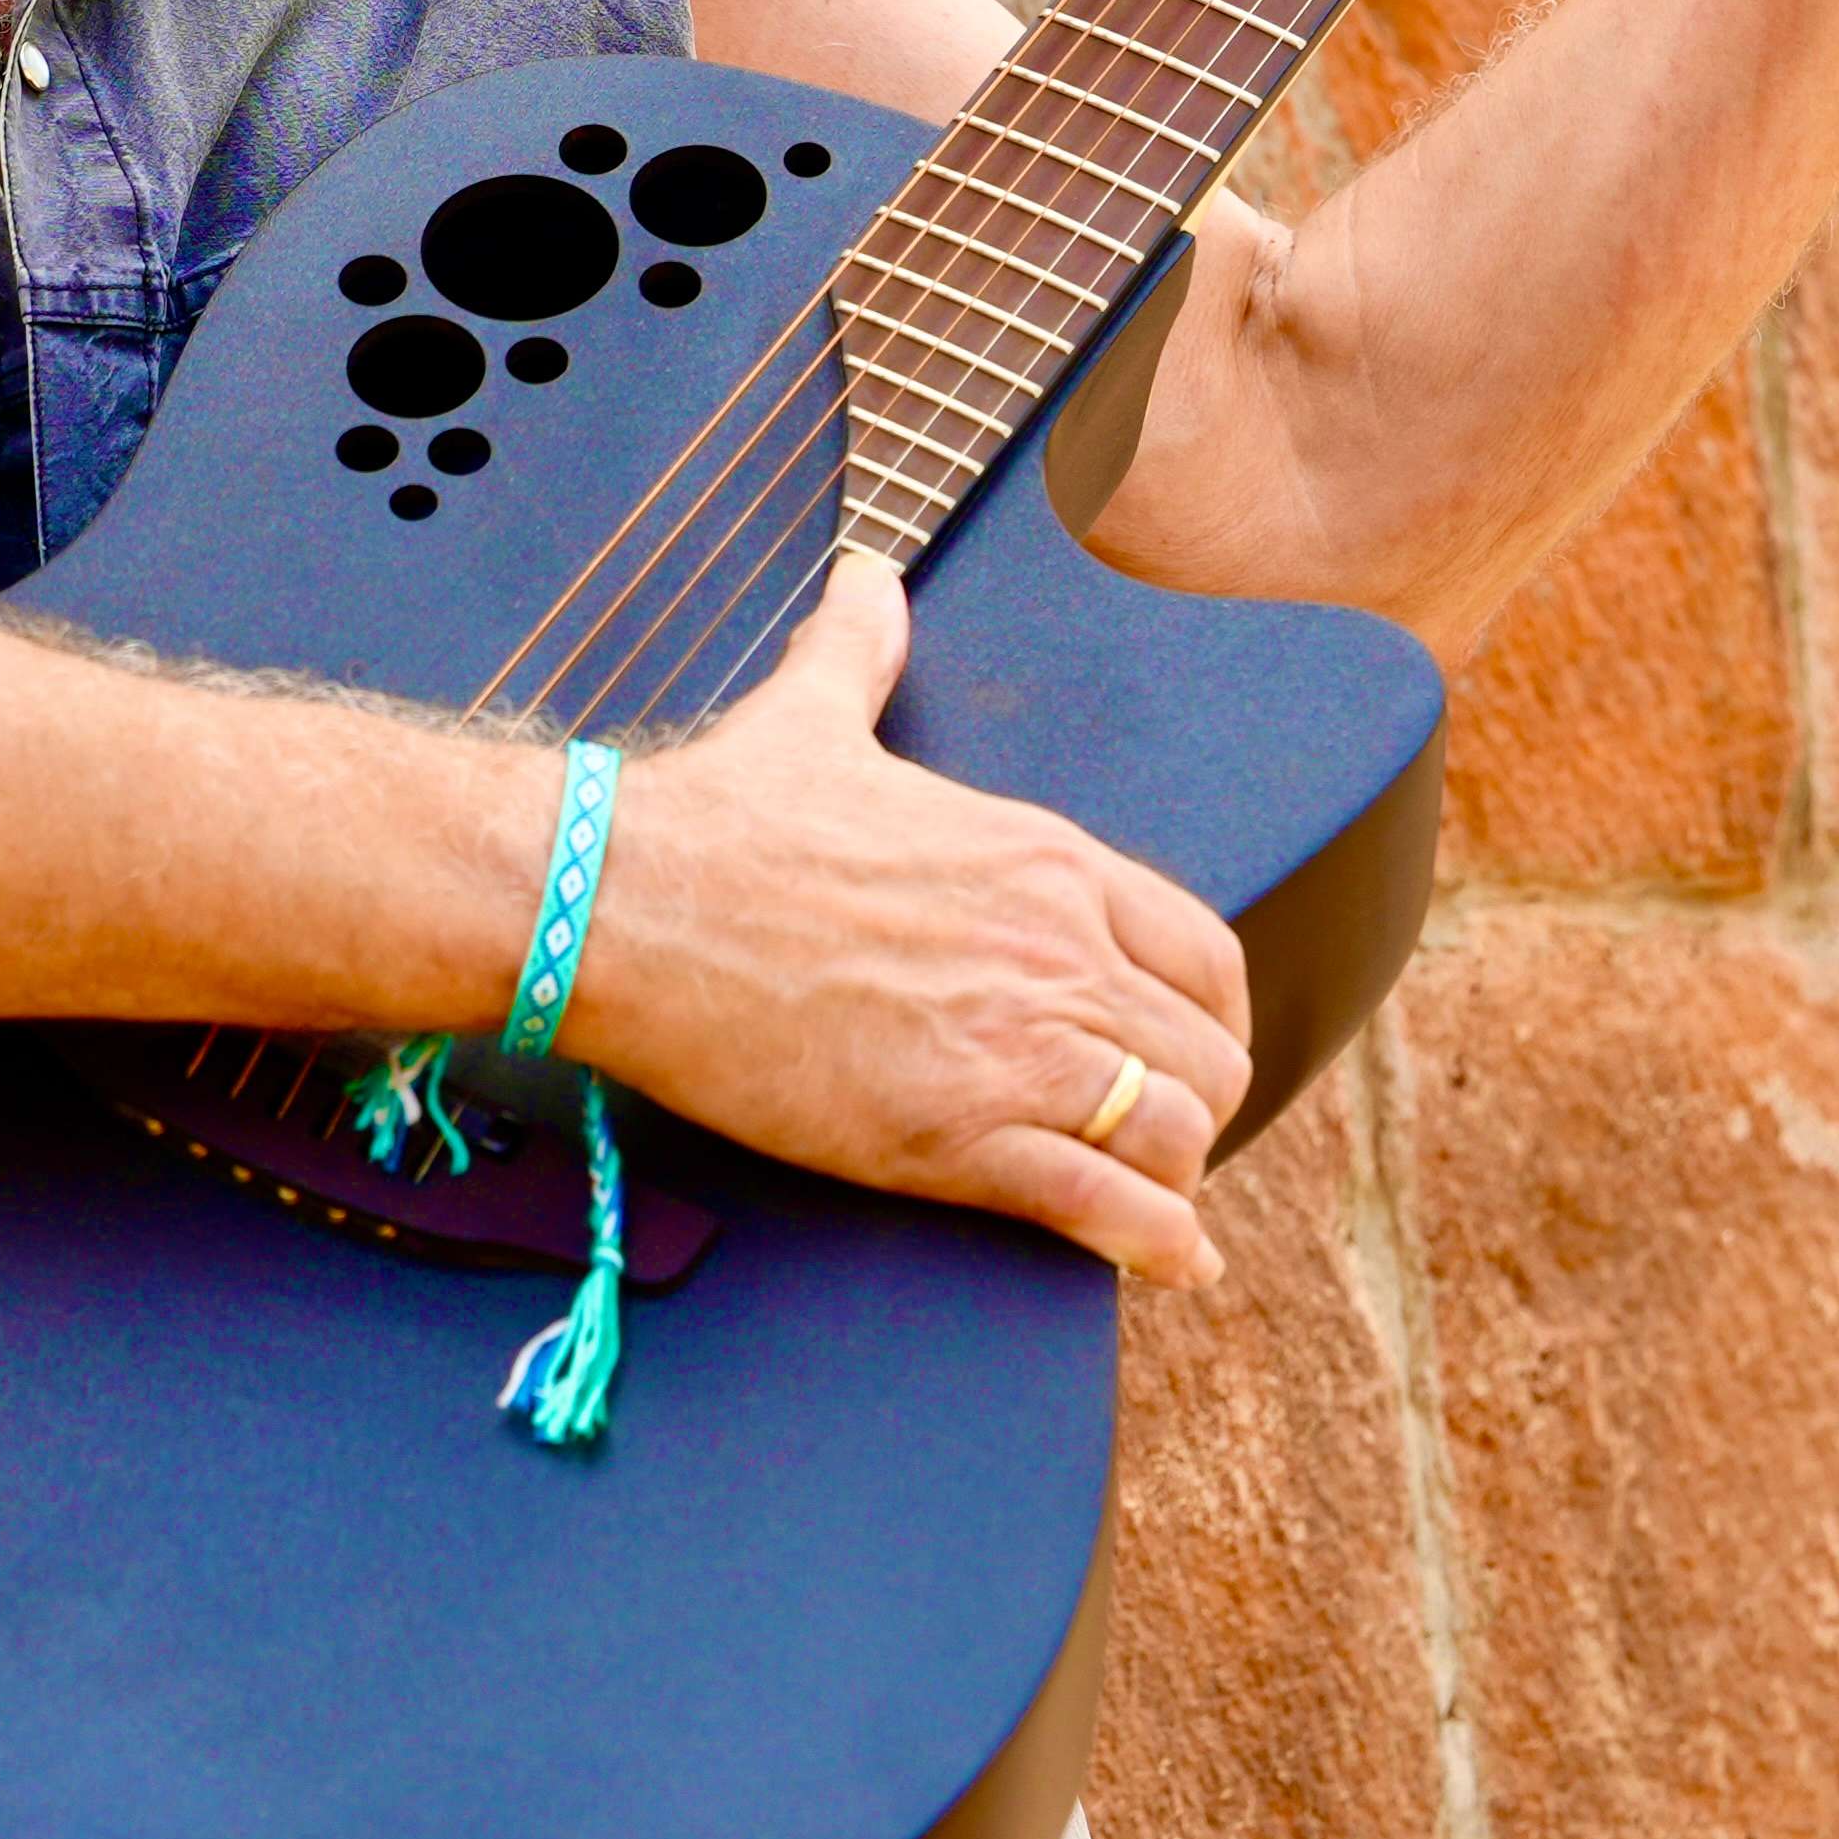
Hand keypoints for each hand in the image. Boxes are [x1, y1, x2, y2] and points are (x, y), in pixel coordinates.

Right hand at [578, 560, 1261, 1287]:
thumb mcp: (812, 712)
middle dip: (1197, 1107)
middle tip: (1157, 1140)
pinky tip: (1166, 1264)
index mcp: (1046, 861)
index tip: (1184, 1047)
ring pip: (1174, 1134)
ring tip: (1150, 1205)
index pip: (1205, 953)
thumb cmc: (715, 815)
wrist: (625, 901)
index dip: (1213, 1016)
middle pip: (1206, 1055)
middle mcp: (1057, 951)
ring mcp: (1015, 1047)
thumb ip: (861, 649)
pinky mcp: (955, 1137)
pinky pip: (1107, 1205)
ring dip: (1173, 1178)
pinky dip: (1154, 1244)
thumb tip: (861, 574)